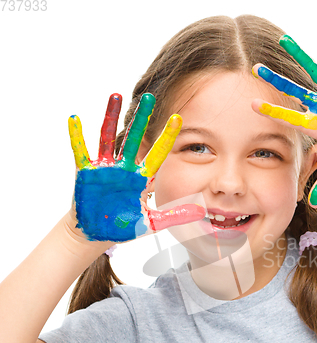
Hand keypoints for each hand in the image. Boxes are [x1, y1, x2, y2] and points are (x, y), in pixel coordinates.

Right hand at [68, 93, 204, 241]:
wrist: (98, 233)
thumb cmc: (123, 227)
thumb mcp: (152, 222)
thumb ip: (174, 216)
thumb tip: (200, 213)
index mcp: (141, 178)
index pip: (157, 154)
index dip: (167, 137)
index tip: (179, 119)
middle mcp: (125, 168)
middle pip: (135, 139)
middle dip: (142, 119)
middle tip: (150, 97)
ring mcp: (105, 168)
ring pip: (109, 138)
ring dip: (111, 116)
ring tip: (115, 95)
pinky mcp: (86, 173)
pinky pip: (81, 151)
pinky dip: (77, 136)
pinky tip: (75, 119)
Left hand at [253, 26, 316, 207]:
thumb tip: (313, 205)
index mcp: (313, 124)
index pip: (288, 117)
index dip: (271, 112)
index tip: (250, 105)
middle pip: (293, 91)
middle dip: (275, 81)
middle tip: (255, 69)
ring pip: (312, 73)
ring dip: (299, 57)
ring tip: (283, 40)